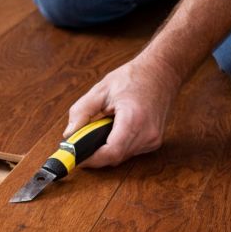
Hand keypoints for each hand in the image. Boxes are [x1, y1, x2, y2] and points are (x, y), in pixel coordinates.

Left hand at [64, 57, 182, 167]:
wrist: (161, 72)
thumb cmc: (134, 77)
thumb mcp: (100, 90)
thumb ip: (81, 112)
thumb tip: (69, 134)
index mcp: (134, 119)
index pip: (111, 152)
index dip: (91, 159)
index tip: (76, 157)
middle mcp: (147, 133)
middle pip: (114, 157)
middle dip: (94, 155)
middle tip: (80, 145)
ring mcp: (153, 139)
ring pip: (121, 157)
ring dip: (105, 151)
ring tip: (97, 133)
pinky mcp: (154, 141)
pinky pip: (130, 152)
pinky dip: (117, 147)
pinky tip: (112, 133)